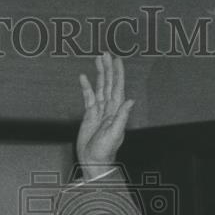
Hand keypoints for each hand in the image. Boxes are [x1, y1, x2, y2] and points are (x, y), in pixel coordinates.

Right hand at [76, 53, 134, 180]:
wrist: (94, 161)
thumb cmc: (105, 151)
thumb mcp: (115, 134)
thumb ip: (122, 116)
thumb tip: (130, 100)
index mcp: (116, 111)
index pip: (118, 87)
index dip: (118, 73)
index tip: (117, 60)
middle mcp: (109, 108)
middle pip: (109, 83)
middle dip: (108, 68)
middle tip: (105, 54)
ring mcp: (99, 111)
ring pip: (100, 87)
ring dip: (99, 73)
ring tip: (97, 60)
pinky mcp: (89, 115)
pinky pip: (88, 97)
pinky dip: (86, 87)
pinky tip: (83, 77)